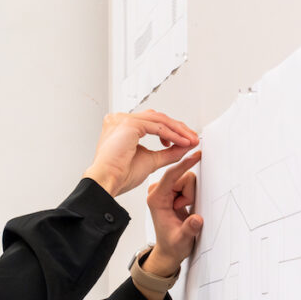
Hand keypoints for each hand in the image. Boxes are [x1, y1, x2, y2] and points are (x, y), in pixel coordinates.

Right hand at [82, 110, 198, 196]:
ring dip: (178, 131)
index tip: (185, 140)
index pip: (152, 122)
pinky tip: (182, 142)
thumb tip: (185, 146)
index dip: (172, 130)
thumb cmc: (121, 174)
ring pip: (159, 120)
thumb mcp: (151, 160)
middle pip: (157, 118)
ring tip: (191, 141)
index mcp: (123, 126)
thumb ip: (168, 153)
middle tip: (193, 138)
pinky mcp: (129, 124)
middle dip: (178, 128)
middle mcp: (121, 119)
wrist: (107, 181)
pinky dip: (172, 135)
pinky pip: (157, 127)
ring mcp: (124, 119)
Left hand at [142, 150, 203, 275]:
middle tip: (183, 209)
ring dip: (190, 195)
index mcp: (155, 198)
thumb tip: (196, 219)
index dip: (185, 165)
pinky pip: (188, 184)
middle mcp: (158, 191)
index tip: (196, 155)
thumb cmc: (172, 244)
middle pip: (182, 176)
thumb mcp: (182, 240)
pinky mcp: (172, 191)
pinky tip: (184, 207)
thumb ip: (189, 229)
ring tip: (183, 210)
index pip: (172, 175)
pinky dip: (190, 195)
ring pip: (187, 179)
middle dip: (189, 193)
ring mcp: (165, 190)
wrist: (169, 250)